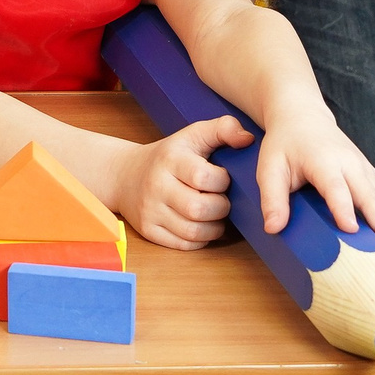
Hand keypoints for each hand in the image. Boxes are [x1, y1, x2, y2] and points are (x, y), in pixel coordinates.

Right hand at [112, 113, 245, 250]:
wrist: (125, 175)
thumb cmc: (169, 156)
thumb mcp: (192, 135)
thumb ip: (222, 129)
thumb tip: (248, 139)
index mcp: (170, 159)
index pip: (204, 177)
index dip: (223, 181)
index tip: (222, 178)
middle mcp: (156, 185)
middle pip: (199, 209)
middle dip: (220, 208)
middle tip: (221, 200)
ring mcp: (150, 210)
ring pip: (194, 232)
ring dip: (214, 227)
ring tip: (214, 214)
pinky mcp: (148, 230)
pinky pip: (184, 245)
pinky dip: (201, 239)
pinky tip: (201, 225)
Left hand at [252, 107, 374, 249]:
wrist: (304, 117)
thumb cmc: (285, 144)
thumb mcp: (269, 167)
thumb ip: (272, 198)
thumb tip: (273, 228)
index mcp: (324, 161)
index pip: (335, 187)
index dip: (343, 208)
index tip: (351, 229)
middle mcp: (350, 164)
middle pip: (370, 197)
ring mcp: (364, 169)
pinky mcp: (370, 175)